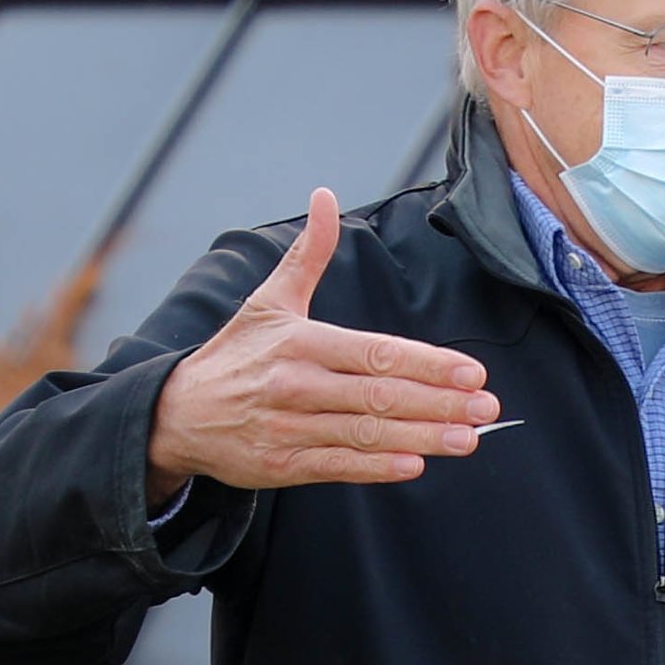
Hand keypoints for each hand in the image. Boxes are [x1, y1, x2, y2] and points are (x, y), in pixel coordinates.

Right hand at [144, 190, 493, 505]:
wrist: (176, 415)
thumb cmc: (234, 354)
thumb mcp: (269, 300)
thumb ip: (308, 254)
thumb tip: (326, 196)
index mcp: (300, 342)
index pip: (375, 352)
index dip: (426, 363)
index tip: (471, 371)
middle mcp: (296, 384)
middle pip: (380, 395)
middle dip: (439, 402)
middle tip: (488, 408)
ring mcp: (289, 428)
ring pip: (366, 434)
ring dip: (422, 436)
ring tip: (468, 439)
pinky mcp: (281, 466)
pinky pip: (338, 466)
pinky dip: (376, 467)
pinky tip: (415, 464)